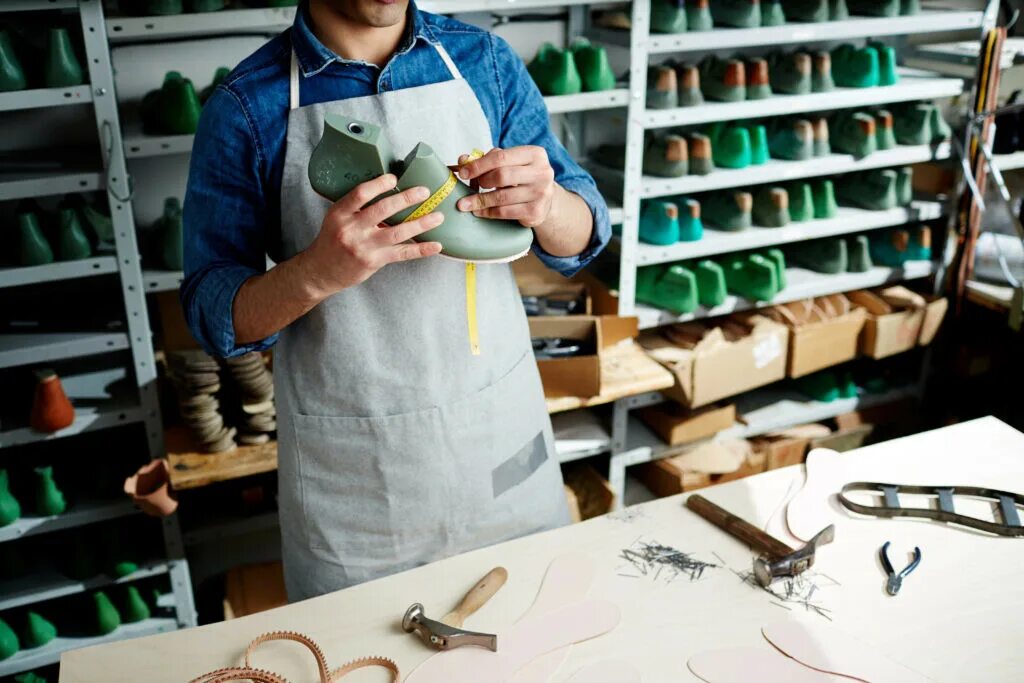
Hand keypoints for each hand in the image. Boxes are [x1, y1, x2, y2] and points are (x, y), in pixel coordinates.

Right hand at [301, 174, 443, 297]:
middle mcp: (351, 229)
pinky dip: (421, 249)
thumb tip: (390, 192)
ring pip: (397, 232)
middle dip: (406, 199)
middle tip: (425, 191)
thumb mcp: (337, 218)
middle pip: (383, 210)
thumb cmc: (332, 240)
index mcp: (340, 213)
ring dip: (421, 223)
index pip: (360, 194)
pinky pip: (401, 254)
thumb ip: (358, 208)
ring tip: (438, 216)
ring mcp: (363, 247)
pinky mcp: (373, 262)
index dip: (379, 184)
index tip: (394, 178)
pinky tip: (436, 245)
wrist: (321, 271)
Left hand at [455, 146, 556, 226]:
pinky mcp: (535, 211)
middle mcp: (542, 172)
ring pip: (501, 197)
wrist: (544, 201)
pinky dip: (488, 212)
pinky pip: (505, 212)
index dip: (478, 165)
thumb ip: (488, 160)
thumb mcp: (510, 164)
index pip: (501, 157)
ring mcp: (540, 193)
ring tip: (465, 203)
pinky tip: (478, 211)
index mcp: (535, 154)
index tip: (463, 172)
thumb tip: (462, 160)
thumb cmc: (522, 178)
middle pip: (501, 176)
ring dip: (479, 200)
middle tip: (472, 186)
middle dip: (482, 181)